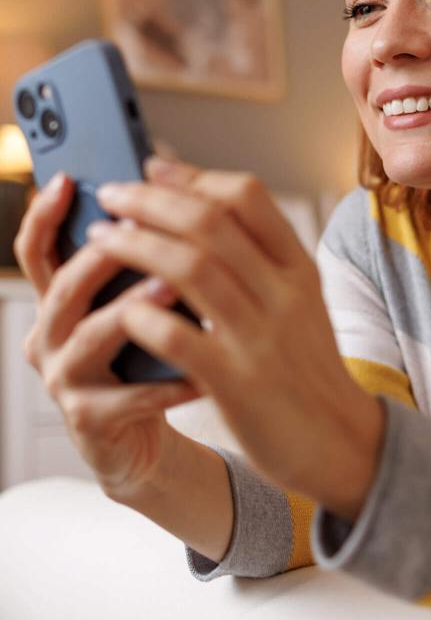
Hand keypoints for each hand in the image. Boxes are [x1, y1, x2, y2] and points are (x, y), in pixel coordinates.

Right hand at [13, 172, 200, 496]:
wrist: (146, 438)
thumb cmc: (147, 360)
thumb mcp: (139, 305)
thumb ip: (142, 260)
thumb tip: (166, 187)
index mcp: (60, 301)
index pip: (38, 250)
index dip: (45, 214)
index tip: (70, 180)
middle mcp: (51, 336)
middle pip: (65, 287)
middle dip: (103, 256)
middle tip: (142, 229)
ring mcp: (64, 379)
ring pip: (91, 336)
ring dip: (133, 308)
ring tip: (173, 287)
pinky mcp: (89, 421)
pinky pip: (131, 397)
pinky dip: (169, 382)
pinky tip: (202, 368)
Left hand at [89, 157, 384, 519]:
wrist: (339, 440)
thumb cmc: (306, 367)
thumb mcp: (301, 301)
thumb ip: (262, 259)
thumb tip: (201, 211)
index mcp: (299, 268)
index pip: (248, 196)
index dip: (192, 176)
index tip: (152, 169)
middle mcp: (284, 294)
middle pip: (209, 222)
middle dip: (150, 200)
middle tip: (111, 194)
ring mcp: (260, 338)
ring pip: (190, 268)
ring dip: (135, 245)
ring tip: (100, 237)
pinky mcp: (236, 384)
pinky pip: (179, 337)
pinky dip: (144, 315)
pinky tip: (121, 309)